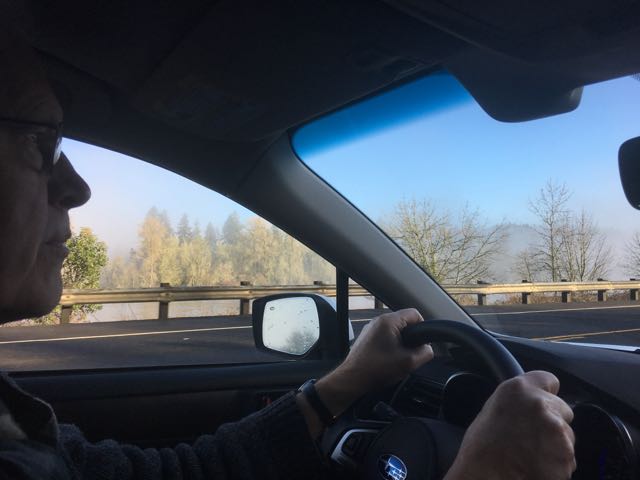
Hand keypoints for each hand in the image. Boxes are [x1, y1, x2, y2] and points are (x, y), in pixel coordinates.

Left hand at [316, 309, 433, 417]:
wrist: (352, 379)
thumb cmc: (376, 369)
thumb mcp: (408, 363)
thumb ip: (425, 353)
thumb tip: (428, 349)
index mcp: (388, 321)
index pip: (414, 314)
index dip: (423, 328)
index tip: (422, 343)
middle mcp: (378, 321)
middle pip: (404, 323)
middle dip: (411, 338)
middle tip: (410, 354)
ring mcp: (371, 329)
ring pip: (394, 331)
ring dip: (400, 344)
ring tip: (398, 360)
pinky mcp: (366, 338)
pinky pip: (384, 337)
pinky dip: (390, 347)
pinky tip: (388, 361)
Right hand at [445, 371, 575, 479]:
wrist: (484, 476)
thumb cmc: (482, 447)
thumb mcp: (494, 408)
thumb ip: (518, 400)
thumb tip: (531, 402)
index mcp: (519, 389)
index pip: (550, 380)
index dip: (546, 394)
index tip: (542, 403)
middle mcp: (541, 405)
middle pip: (563, 409)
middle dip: (552, 422)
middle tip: (531, 435)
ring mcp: (556, 431)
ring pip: (567, 436)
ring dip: (555, 444)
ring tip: (530, 453)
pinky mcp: (567, 456)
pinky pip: (567, 457)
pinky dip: (556, 462)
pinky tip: (536, 464)